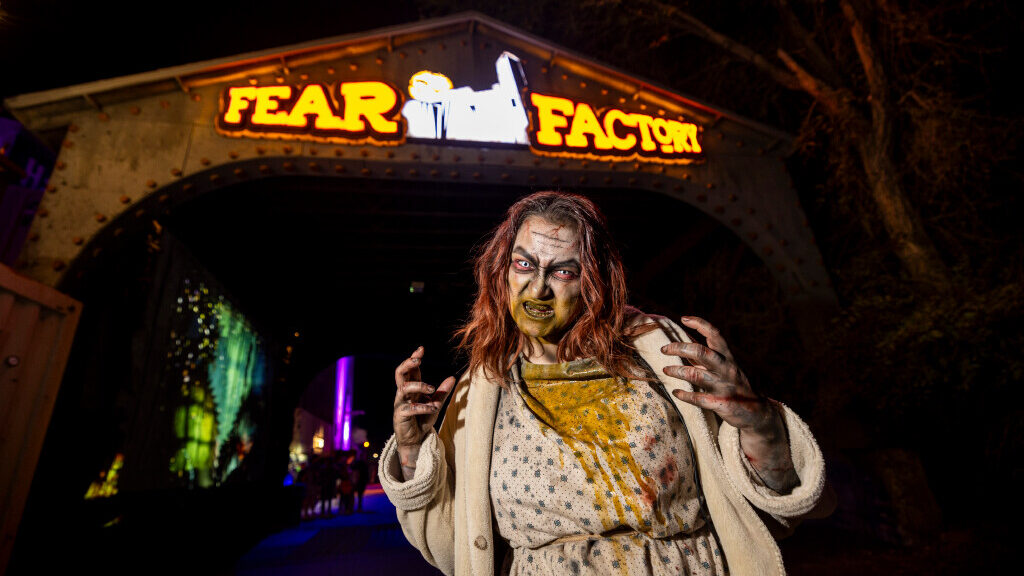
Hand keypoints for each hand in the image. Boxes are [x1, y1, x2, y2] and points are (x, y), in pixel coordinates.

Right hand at [392, 346, 455, 479]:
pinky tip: (433, 408)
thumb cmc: (422, 420)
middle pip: (400, 373)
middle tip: (418, 360)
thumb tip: (453, 377)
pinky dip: (423, 407)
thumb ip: (442, 392)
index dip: (414, 358)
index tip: (421, 349)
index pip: (411, 369)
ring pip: (404, 387)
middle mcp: (404, 393)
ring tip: (432, 388)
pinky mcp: (400, 415)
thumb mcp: (435, 404)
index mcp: (412, 388)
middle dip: (408, 364)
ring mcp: (400, 403)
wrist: (416, 441)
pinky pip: (410, 408)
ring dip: (419, 385)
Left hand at [660, 316, 772, 432]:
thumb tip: (682, 346)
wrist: (758, 412)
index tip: (684, 318)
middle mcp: (726, 368)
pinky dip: (685, 395)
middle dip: (680, 348)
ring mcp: (724, 386)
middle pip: (701, 352)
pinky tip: (676, 392)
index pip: (715, 334)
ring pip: (696, 375)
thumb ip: (706, 358)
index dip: (700, 324)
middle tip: (664, 349)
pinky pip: (698, 398)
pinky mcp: (721, 404)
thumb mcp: (724, 367)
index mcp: (728, 357)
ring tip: (665, 370)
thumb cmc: (735, 385)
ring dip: (677, 371)